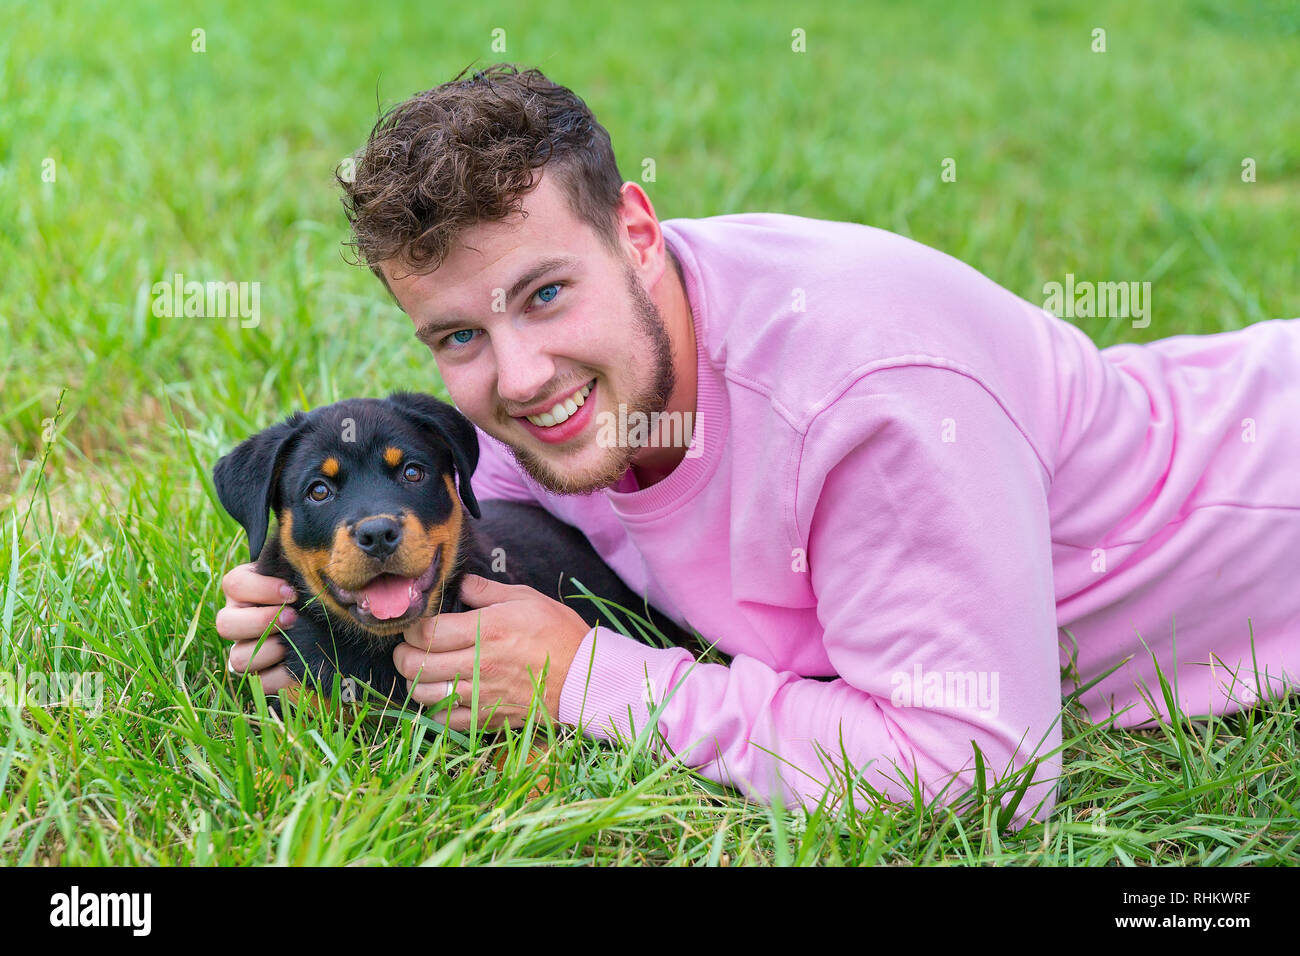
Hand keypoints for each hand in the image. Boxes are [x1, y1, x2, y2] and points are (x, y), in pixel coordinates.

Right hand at [216, 562, 299, 694]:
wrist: (327, 619)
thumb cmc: (309, 588)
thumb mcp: (300, 573)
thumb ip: (297, 566)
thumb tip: (306, 563)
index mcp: (243, 589)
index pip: (234, 584)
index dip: (261, 589)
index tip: (291, 592)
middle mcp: (237, 619)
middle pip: (225, 625)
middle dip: (262, 622)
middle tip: (293, 617)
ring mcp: (245, 649)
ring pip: (238, 659)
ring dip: (269, 651)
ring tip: (295, 641)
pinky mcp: (261, 674)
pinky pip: (262, 682)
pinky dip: (282, 675)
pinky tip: (300, 661)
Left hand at [396, 574, 590, 729]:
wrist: (583, 679)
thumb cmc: (558, 634)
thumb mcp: (527, 599)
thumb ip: (487, 591)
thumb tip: (461, 583)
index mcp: (486, 630)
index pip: (427, 632)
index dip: (413, 628)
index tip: (418, 625)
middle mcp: (478, 664)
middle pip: (416, 664)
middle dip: (404, 654)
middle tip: (410, 648)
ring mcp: (481, 694)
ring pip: (424, 694)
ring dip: (415, 682)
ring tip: (423, 672)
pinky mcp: (487, 718)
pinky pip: (445, 721)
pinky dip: (435, 710)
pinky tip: (441, 697)